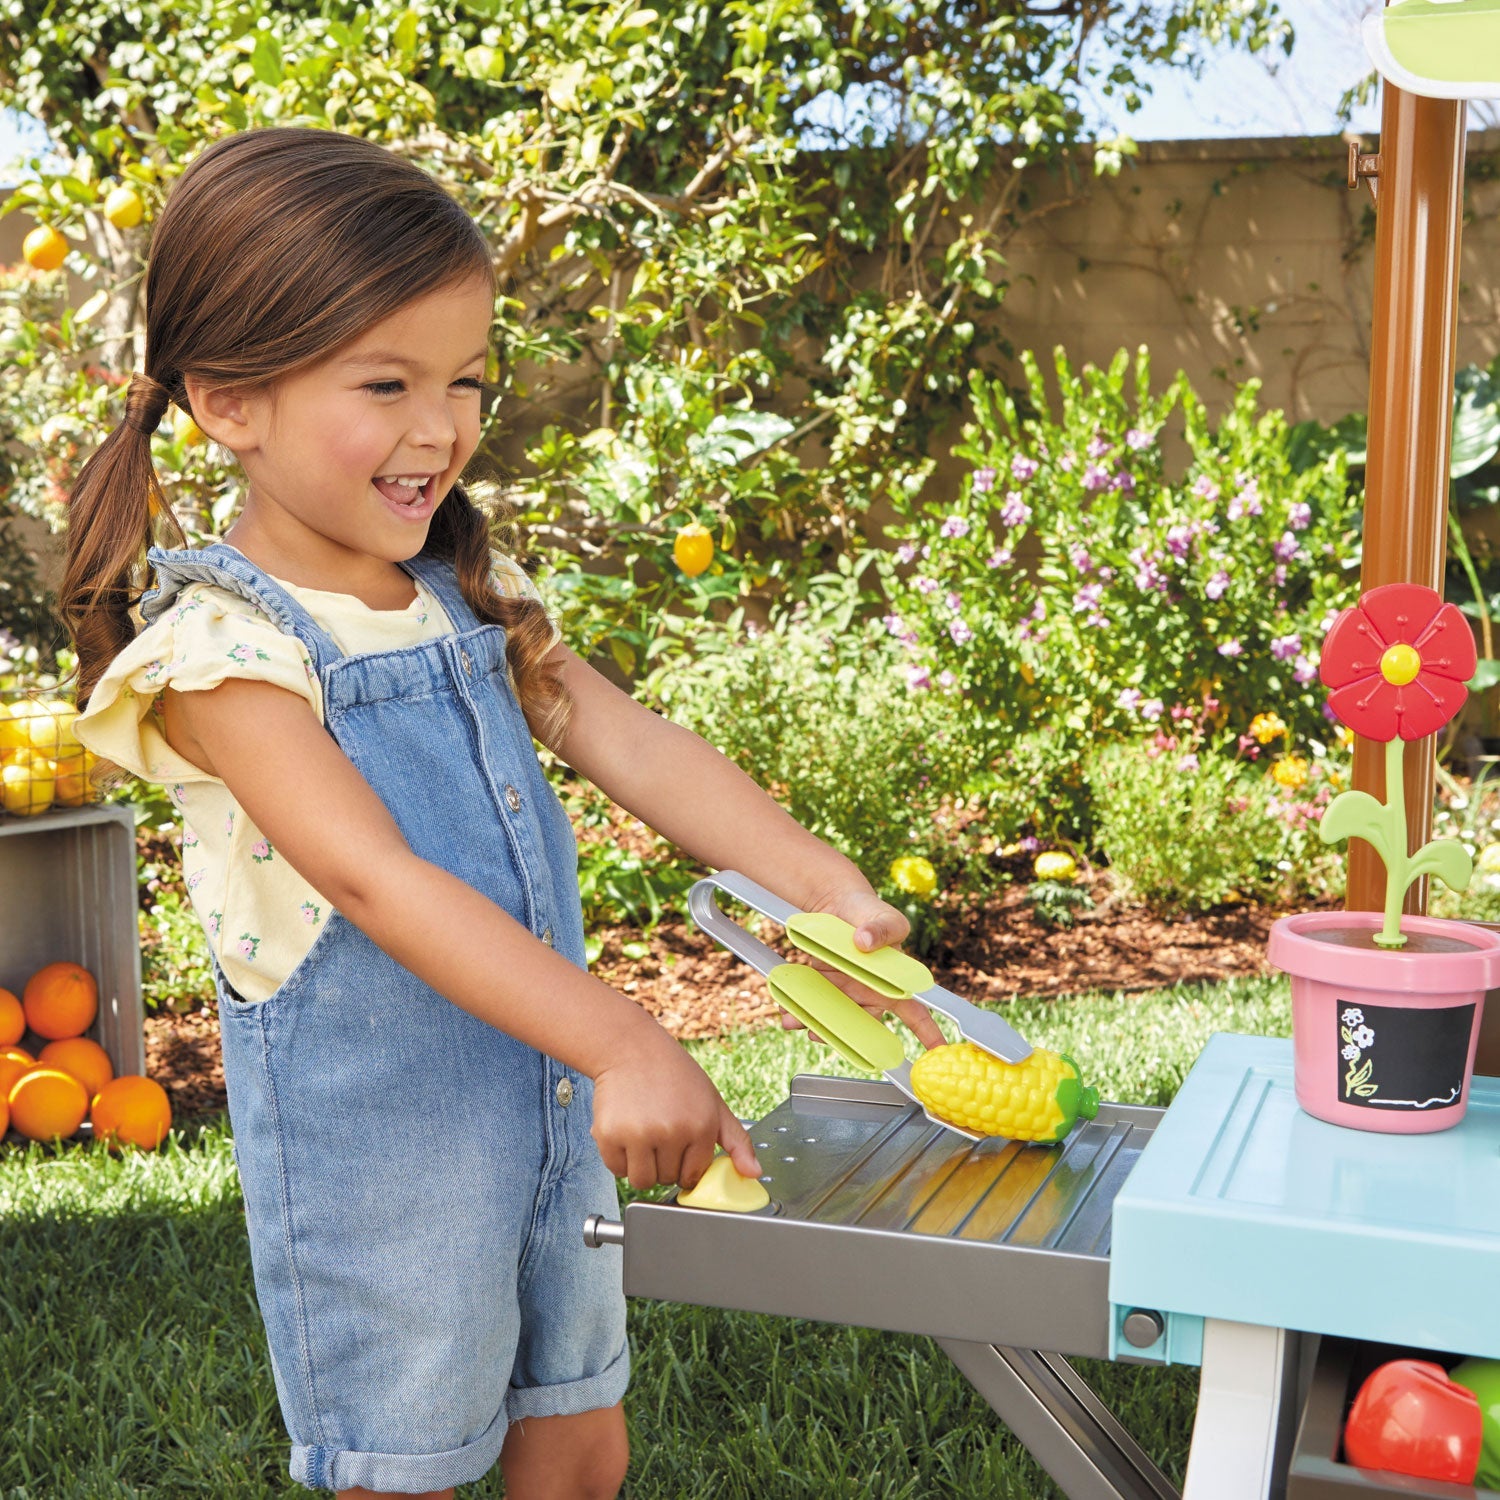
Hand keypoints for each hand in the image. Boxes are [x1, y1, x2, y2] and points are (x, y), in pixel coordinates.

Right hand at [591, 1027, 761, 1191]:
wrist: (632, 1048)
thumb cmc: (675, 1075)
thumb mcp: (714, 1102)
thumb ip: (736, 1141)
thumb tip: (754, 1173)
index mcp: (700, 1126)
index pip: (693, 1175)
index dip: (685, 1165)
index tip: (679, 1148)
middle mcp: (671, 1132)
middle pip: (666, 1179)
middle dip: (663, 1163)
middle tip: (659, 1131)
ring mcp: (639, 1134)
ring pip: (642, 1180)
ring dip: (641, 1165)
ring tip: (643, 1134)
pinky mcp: (609, 1134)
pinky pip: (616, 1169)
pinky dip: (619, 1157)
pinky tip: (626, 1130)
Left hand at [783, 885, 946, 1051]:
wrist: (836, 905)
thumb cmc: (870, 913)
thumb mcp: (884, 916)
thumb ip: (880, 928)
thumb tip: (866, 941)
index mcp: (895, 986)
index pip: (917, 1014)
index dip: (927, 1034)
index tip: (934, 1054)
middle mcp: (870, 997)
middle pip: (862, 1028)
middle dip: (844, 1039)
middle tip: (824, 1034)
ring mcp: (844, 996)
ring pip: (832, 1022)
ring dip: (814, 1027)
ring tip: (795, 1021)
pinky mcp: (821, 990)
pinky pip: (810, 1008)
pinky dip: (797, 1013)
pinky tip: (787, 1012)